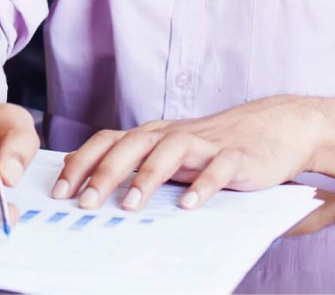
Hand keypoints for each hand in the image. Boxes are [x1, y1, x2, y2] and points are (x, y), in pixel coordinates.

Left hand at [51, 95, 324, 212]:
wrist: (275, 128)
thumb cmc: (213, 147)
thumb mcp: (166, 153)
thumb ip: (129, 161)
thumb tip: (79, 169)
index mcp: (152, 135)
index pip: (107, 142)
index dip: (81, 164)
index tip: (60, 192)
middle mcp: (173, 134)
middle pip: (131, 145)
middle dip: (104, 173)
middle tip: (85, 203)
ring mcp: (205, 144)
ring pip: (169, 151)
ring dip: (147, 177)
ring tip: (130, 205)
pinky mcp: (237, 157)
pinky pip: (218, 168)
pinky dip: (202, 184)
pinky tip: (188, 205)